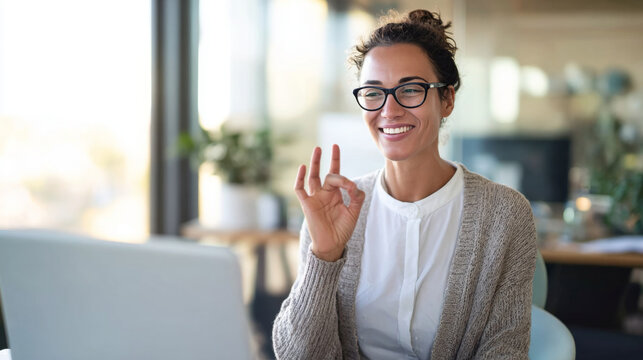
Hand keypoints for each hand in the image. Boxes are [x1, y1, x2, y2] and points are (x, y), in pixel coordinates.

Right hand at [294, 145, 364, 261]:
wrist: (332, 245)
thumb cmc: (342, 230)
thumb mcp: (354, 213)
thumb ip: (357, 198)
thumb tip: (354, 185)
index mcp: (336, 195)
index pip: (340, 178)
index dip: (346, 177)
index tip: (351, 186)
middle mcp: (325, 194)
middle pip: (328, 173)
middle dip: (332, 161)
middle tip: (334, 146)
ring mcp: (315, 198)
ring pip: (313, 177)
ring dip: (315, 163)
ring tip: (318, 149)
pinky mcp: (307, 204)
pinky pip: (300, 189)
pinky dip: (300, 178)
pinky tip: (303, 167)